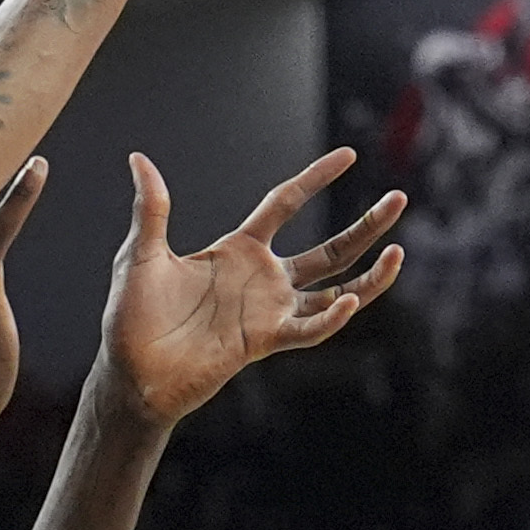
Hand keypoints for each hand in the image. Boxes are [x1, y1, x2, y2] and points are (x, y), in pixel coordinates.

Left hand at [93, 149, 402, 425]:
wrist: (130, 374)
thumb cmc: (132, 319)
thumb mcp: (141, 255)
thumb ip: (151, 209)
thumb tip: (138, 159)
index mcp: (237, 250)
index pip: (286, 203)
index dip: (316, 178)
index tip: (349, 155)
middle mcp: (262, 279)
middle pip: (328, 249)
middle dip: (365, 226)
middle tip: (399, 199)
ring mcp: (268, 312)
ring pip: (334, 292)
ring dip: (368, 279)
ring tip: (398, 255)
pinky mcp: (264, 342)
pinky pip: (307, 330)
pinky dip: (330, 319)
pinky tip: (347, 301)